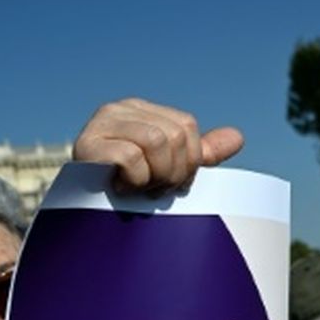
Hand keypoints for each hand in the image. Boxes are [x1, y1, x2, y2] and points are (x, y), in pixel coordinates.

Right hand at [73, 98, 243, 193]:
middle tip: (152, 189)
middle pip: (176, 134)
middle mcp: (122, 109)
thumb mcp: (168, 169)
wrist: (82, 210)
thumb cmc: (127, 189)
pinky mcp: (86, 144)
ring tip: (138, 189)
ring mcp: (102, 123)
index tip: (170, 183)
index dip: (189, 162)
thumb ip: (199, 154)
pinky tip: (120, 188)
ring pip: (156, 142)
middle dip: (172, 172)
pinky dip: (133, 180)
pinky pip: (130, 158)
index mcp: (143, 110)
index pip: (187, 127)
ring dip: (154, 176)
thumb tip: (238, 138)